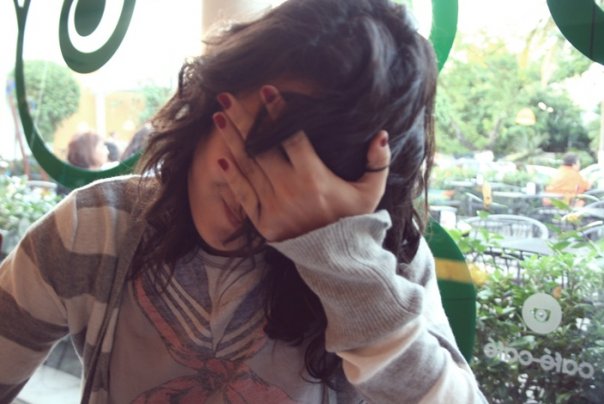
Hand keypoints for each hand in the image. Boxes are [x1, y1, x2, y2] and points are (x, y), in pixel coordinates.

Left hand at [213, 86, 390, 241]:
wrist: (337, 260)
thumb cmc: (353, 221)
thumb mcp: (371, 193)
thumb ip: (378, 163)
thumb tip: (381, 133)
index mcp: (315, 178)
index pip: (291, 137)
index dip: (277, 112)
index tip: (265, 89)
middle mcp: (290, 190)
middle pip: (261, 147)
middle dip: (243, 120)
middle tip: (225, 96)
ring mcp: (274, 207)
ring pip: (248, 167)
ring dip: (231, 140)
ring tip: (218, 117)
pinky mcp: (264, 223)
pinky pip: (243, 196)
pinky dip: (231, 177)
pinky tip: (220, 158)